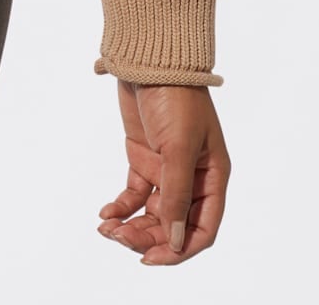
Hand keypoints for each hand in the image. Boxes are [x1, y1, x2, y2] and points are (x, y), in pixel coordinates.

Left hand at [96, 78, 229, 264]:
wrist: (151, 58)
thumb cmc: (177, 96)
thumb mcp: (179, 147)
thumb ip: (176, 194)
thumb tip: (173, 240)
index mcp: (212, 177)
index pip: (202, 228)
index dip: (179, 248)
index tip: (150, 258)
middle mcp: (193, 177)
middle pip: (173, 224)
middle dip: (147, 237)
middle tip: (118, 239)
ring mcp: (167, 168)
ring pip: (152, 212)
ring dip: (131, 224)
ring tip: (107, 228)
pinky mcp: (144, 157)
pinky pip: (135, 193)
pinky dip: (121, 205)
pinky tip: (106, 213)